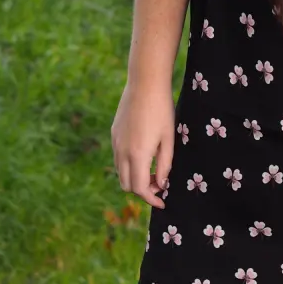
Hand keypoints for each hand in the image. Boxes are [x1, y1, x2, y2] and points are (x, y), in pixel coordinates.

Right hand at [111, 80, 174, 207]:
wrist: (145, 82)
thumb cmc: (162, 110)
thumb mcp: (168, 138)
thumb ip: (164, 165)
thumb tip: (161, 185)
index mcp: (137, 155)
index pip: (139, 189)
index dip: (151, 199)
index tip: (163, 201)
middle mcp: (121, 151)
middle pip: (126, 184)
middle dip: (142, 189)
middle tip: (159, 184)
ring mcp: (115, 142)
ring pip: (120, 171)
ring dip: (134, 176)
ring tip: (152, 169)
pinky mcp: (114, 132)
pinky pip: (117, 157)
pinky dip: (128, 164)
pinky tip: (143, 153)